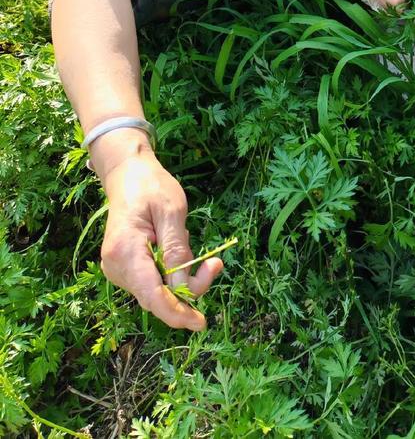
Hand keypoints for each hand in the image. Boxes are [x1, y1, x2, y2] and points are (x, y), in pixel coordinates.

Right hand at [100, 151, 222, 330]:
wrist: (128, 174)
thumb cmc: (151, 186)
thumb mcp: (172, 211)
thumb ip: (177, 249)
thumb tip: (184, 286)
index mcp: (125, 251)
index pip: (152, 295)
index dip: (177, 313)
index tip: (201, 323)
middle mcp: (116, 267)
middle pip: (156, 297)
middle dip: (188, 290)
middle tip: (215, 264)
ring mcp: (119, 270)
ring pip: (156, 291)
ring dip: (181, 279)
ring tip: (189, 241)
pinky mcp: (126, 269)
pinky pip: (153, 281)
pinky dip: (172, 273)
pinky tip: (176, 246)